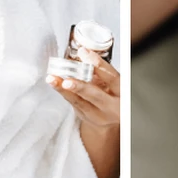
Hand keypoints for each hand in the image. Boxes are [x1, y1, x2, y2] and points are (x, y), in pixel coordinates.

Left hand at [47, 49, 121, 177]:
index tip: (85, 53)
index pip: (114, 78)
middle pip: (98, 95)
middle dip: (81, 86)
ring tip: (53, 80)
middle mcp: (115, 107)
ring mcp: (102, 117)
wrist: (114, 129)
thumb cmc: (112, 98)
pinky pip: (75, 107)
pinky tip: (54, 84)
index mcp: (124, 94)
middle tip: (65, 79)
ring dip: (66, 90)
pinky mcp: (89, 122)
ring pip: (83, 102)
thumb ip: (103, 73)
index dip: (100, 66)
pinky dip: (64, 95)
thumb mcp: (113, 86)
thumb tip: (84, 48)